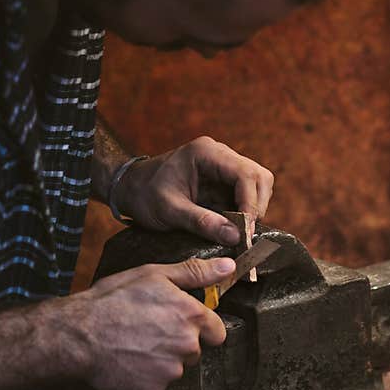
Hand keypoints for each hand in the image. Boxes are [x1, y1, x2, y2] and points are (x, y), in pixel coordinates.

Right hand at [55, 257, 235, 389]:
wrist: (78, 335)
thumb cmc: (112, 301)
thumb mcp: (154, 275)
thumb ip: (195, 272)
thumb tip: (228, 266)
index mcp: (191, 316)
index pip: (217, 332)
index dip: (201, 328)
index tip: (181, 324)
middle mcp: (187, 346)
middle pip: (194, 350)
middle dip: (177, 343)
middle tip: (148, 330)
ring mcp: (171, 371)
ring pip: (175, 368)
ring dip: (160, 360)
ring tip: (134, 345)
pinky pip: (157, 384)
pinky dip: (145, 376)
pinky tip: (128, 360)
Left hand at [115, 136, 274, 245]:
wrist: (131, 188)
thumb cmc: (144, 194)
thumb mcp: (169, 211)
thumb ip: (202, 222)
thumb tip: (235, 236)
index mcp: (206, 153)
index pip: (245, 174)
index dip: (251, 203)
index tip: (245, 230)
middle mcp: (220, 155)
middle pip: (259, 177)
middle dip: (257, 206)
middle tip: (245, 233)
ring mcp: (223, 167)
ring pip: (258, 185)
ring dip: (253, 210)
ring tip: (238, 232)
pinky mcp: (223, 181)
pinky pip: (246, 195)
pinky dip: (245, 213)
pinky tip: (232, 228)